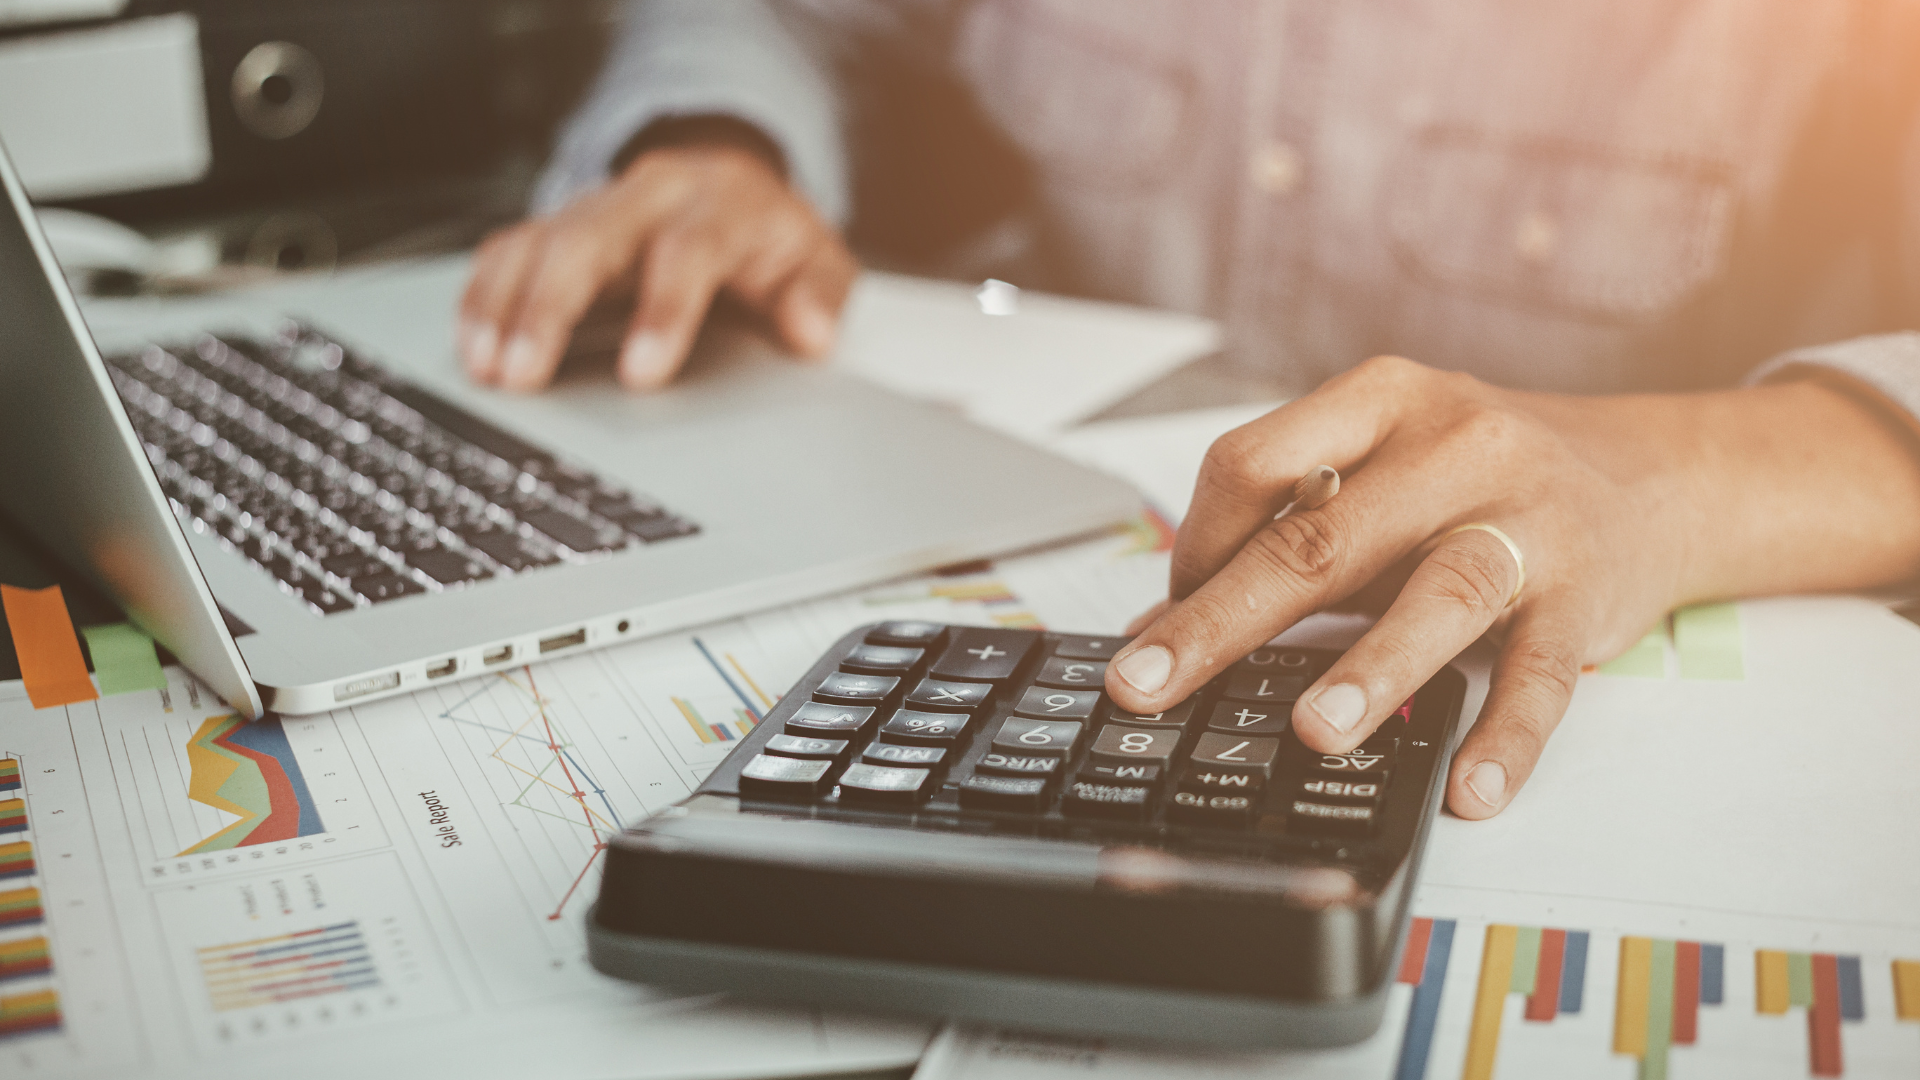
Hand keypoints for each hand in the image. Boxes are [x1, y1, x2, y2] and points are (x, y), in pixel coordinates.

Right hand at [459, 143, 857, 391]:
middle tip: (524, 373)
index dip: (661, 311)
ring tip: (486, 366)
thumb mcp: (816, 261)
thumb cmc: (769, 238)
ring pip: (538, 241)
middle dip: (551, 308)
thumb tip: (811, 333)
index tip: (641, 374)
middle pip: (588, 238)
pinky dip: (486, 294)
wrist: (733, 183)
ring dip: (505, 305)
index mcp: (719, 203)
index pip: (686, 251)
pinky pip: (510, 247)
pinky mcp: (560, 222)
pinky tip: (471, 341)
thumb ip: (820, 296)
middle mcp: (650, 195)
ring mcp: (598, 205)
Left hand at [1104, 356, 1919, 817]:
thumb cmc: (1480, 480)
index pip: (1256, 461)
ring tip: (1313, 732)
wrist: (1655, 475)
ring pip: (1441, 592)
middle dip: (1225, 618)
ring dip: (1373, 666)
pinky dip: (1506, 736)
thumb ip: (1287, 535)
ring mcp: (1528, 520)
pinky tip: (1469, 788)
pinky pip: (1543, 674)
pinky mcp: (1588, 595)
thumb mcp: (1382, 476)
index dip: (1197, 541)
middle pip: (1321, 536)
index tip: (1164, 613)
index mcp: (1383, 402)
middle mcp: (1455, 446)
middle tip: (1151, 684)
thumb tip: (1164, 624)